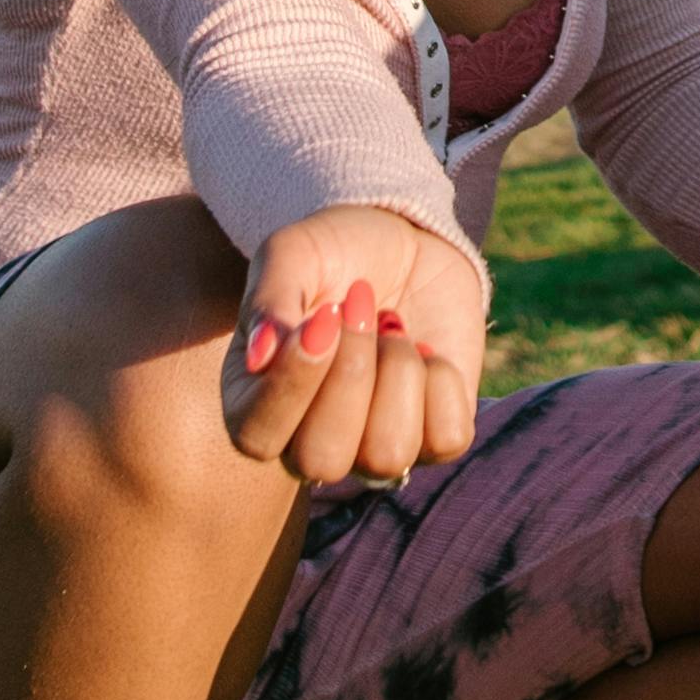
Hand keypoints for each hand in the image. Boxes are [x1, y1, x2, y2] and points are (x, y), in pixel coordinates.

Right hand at [222, 207, 488, 488]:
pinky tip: (426, 351)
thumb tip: (260, 359)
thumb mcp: (292, 255)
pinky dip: (442, 383)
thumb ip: (268, 302)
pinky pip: (446, 441)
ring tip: (393, 327)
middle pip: (322, 459)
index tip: (324, 316)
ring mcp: (373, 447)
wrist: (406, 240)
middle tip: (359, 309)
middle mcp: (308, 442)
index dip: (294, 381)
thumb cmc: (334, 255)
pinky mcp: (434, 437)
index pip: (257, 438)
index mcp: (254, 406)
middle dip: (351, 375)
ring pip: (388, 455)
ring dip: (397, 373)